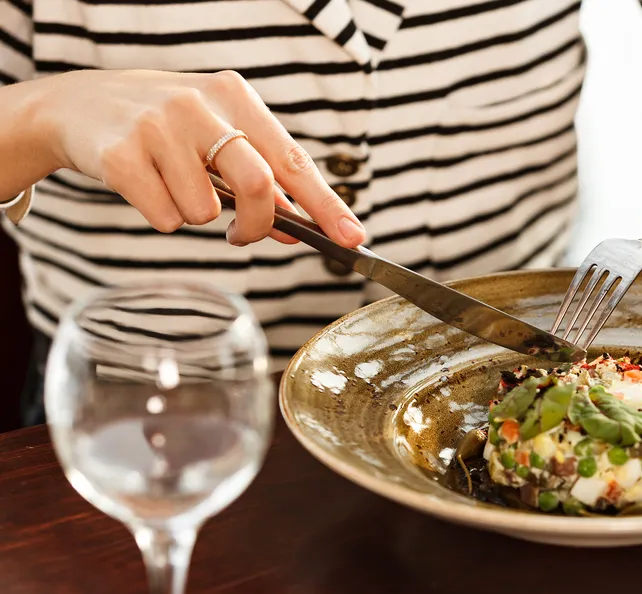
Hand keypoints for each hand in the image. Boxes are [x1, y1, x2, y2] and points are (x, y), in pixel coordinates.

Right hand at [35, 69, 364, 246]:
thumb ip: (258, 177)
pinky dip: (161, 217)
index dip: (326, 204)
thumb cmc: (164, 127)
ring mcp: (158, 126)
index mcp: (234, 96)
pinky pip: (165, 219)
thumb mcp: (215, 137)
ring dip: (195, 216)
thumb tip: (297, 228)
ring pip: (205, 212)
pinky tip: (144, 186)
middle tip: (244, 236)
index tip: (354, 237)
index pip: (293, 160)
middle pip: (258, 186)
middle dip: (258, 225)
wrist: (77, 106)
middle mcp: (200, 105)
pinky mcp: (121, 155)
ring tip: (171, 184)